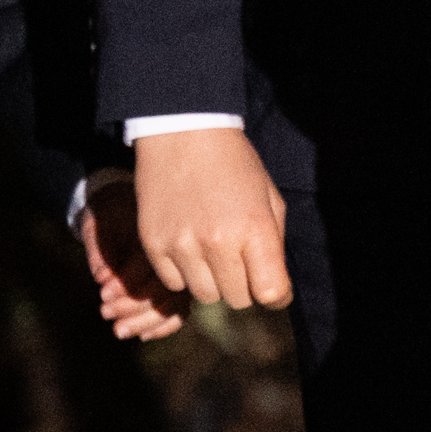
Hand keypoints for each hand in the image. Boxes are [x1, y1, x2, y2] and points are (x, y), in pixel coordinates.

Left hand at [78, 178, 187, 341]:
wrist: (124, 207)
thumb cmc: (109, 216)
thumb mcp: (99, 226)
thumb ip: (100, 250)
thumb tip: (100, 278)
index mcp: (162, 235)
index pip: (151, 266)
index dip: (127, 284)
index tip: (103, 294)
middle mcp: (178, 256)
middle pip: (166, 290)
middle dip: (133, 307)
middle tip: (105, 313)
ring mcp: (183, 273)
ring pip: (174, 305)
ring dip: (146, 323)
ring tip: (118, 330)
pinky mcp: (181, 287)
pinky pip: (181, 312)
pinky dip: (164, 326)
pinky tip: (143, 336)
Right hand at [132, 128, 292, 309]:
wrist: (182, 132)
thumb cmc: (233, 164)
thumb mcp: (269, 198)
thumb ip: (275, 246)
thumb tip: (274, 289)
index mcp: (254, 230)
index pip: (272, 293)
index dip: (276, 295)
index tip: (271, 287)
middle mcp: (218, 242)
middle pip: (238, 299)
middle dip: (242, 284)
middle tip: (236, 258)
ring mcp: (182, 245)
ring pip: (205, 296)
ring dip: (212, 280)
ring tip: (210, 250)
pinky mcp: (154, 245)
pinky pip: (173, 283)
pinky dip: (182, 272)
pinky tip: (186, 244)